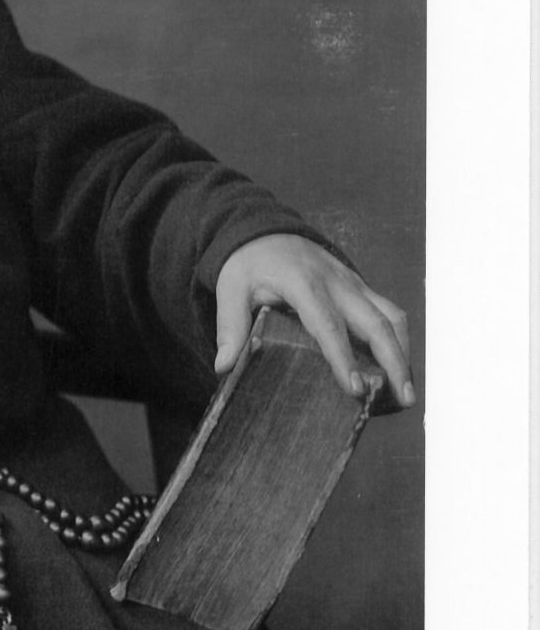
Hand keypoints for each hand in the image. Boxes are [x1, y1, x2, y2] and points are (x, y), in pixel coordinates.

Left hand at [214, 234, 414, 408]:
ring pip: (391, 316)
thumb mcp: (230, 290)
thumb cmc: (247, 264)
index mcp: (302, 282)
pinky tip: (396, 366)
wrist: (262, 231)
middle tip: (402, 398)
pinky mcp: (359, 287)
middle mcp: (336, 282)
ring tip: (405, 390)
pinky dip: (398, 338)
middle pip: (375, 322)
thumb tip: (224, 366)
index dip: (344, 358)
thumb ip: (230, 327)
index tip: (356, 389)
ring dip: (403, 351)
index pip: (328, 325)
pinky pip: (388, 311)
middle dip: (393, 360)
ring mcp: (352, 283)